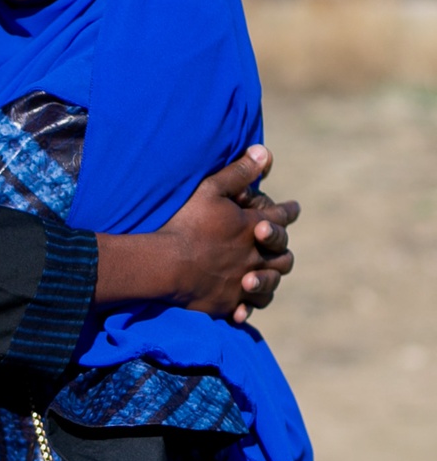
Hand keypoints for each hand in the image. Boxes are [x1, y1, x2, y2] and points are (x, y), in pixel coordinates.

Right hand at [94, 145, 298, 320]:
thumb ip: (239, 172)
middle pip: (283, 256)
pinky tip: (242, 305)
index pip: (282, 217)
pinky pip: (247, 307)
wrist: (166, 263)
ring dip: (270, 278)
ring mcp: (243, 282)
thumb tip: (264, 152)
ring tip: (261, 275)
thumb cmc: (187, 223)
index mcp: (253, 228)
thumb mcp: (211, 190)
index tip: (294, 208)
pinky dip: (248, 306)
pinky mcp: (228, 302)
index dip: (290, 211)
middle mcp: (255, 257)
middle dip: (282, 248)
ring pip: (270, 284)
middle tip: (278, 245)